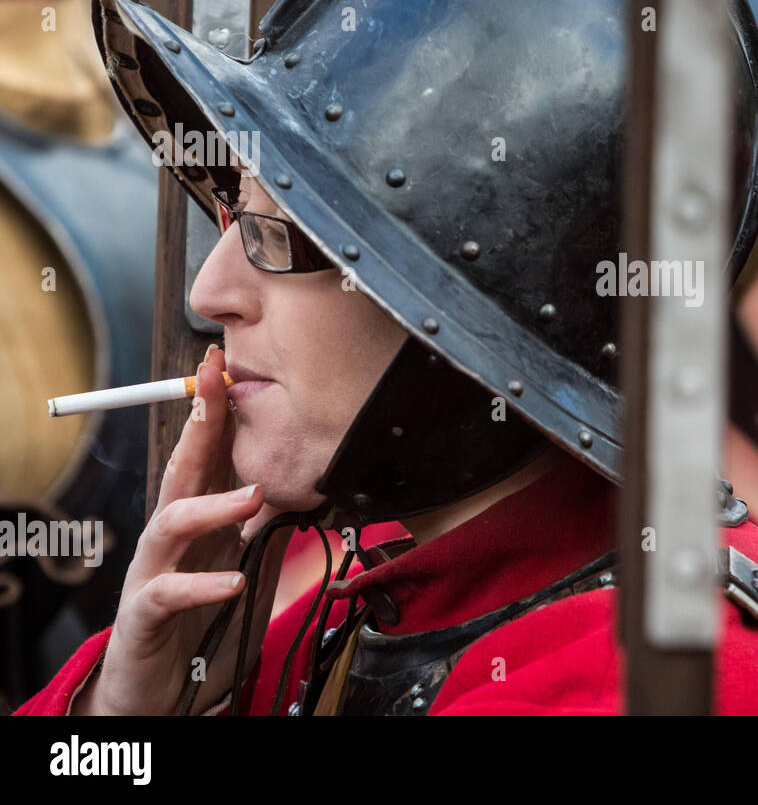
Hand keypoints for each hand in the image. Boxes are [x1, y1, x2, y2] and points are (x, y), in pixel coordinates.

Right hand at [73, 345, 291, 714]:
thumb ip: (270, 526)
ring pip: (171, 522)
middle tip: (219, 383)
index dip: (215, 409)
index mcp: (198, 518)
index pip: (206, 453)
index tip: (225, 363)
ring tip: (255, 496)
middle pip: (182, 468)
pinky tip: (235, 581)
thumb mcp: (246, 561)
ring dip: (211, 504)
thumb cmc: (205, 618)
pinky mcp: (145, 614)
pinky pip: (168, 593)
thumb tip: (319, 488)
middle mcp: (171, 536)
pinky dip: (202, 584)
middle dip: (199, 422)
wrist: (158, 687)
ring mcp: (153, 571)